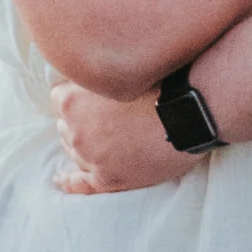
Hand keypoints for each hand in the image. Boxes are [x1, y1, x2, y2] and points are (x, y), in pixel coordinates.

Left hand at [50, 80, 188, 193]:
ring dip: (83, 145)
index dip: (78, 95)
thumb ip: (97, 73)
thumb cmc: (164, 82)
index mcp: (72, 101)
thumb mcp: (121, 66)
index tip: (94, 95)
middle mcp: (76, 131)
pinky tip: (59, 179)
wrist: (192, 112)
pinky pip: (80, 184)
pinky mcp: (109, 178)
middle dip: (80, 121)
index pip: (59, 98)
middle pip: (66, 126)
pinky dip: (68, 181)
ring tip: (103, 140)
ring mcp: (92, 157)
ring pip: (75, 151)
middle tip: (107, 116)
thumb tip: (85, 70)